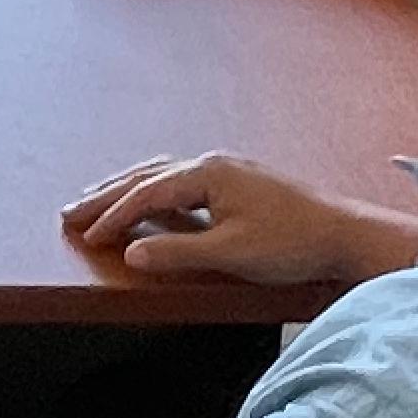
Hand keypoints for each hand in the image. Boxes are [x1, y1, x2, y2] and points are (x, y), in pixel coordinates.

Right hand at [61, 152, 417, 285]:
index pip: (146, 194)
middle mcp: (214, 163)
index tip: (84, 235)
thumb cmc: (292, 243)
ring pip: (164, 174)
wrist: (346, 233)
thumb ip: (178, 252)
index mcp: (207, 173)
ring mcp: (229, 170)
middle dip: (106, 195)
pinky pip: (183, 180)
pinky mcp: (241, 182)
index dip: (112, 216)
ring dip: (128, 187)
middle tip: (70, 212)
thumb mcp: (231, 254)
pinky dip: (155, 189)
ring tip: (98, 201)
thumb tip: (130, 252)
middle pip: (147, 176)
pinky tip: (153, 200)